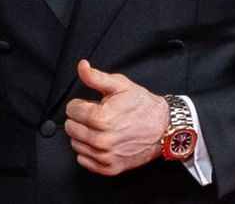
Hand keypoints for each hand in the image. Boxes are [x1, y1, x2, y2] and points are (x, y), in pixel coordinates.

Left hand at [64, 60, 168, 175]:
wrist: (163, 126)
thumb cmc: (142, 105)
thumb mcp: (120, 85)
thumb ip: (95, 77)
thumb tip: (81, 66)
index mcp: (100, 118)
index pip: (70, 110)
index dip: (81, 104)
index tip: (93, 104)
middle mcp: (101, 140)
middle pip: (70, 128)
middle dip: (80, 119)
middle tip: (97, 115)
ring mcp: (106, 156)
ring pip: (76, 145)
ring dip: (83, 135)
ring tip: (100, 128)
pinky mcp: (111, 167)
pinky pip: (84, 161)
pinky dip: (88, 152)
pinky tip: (100, 142)